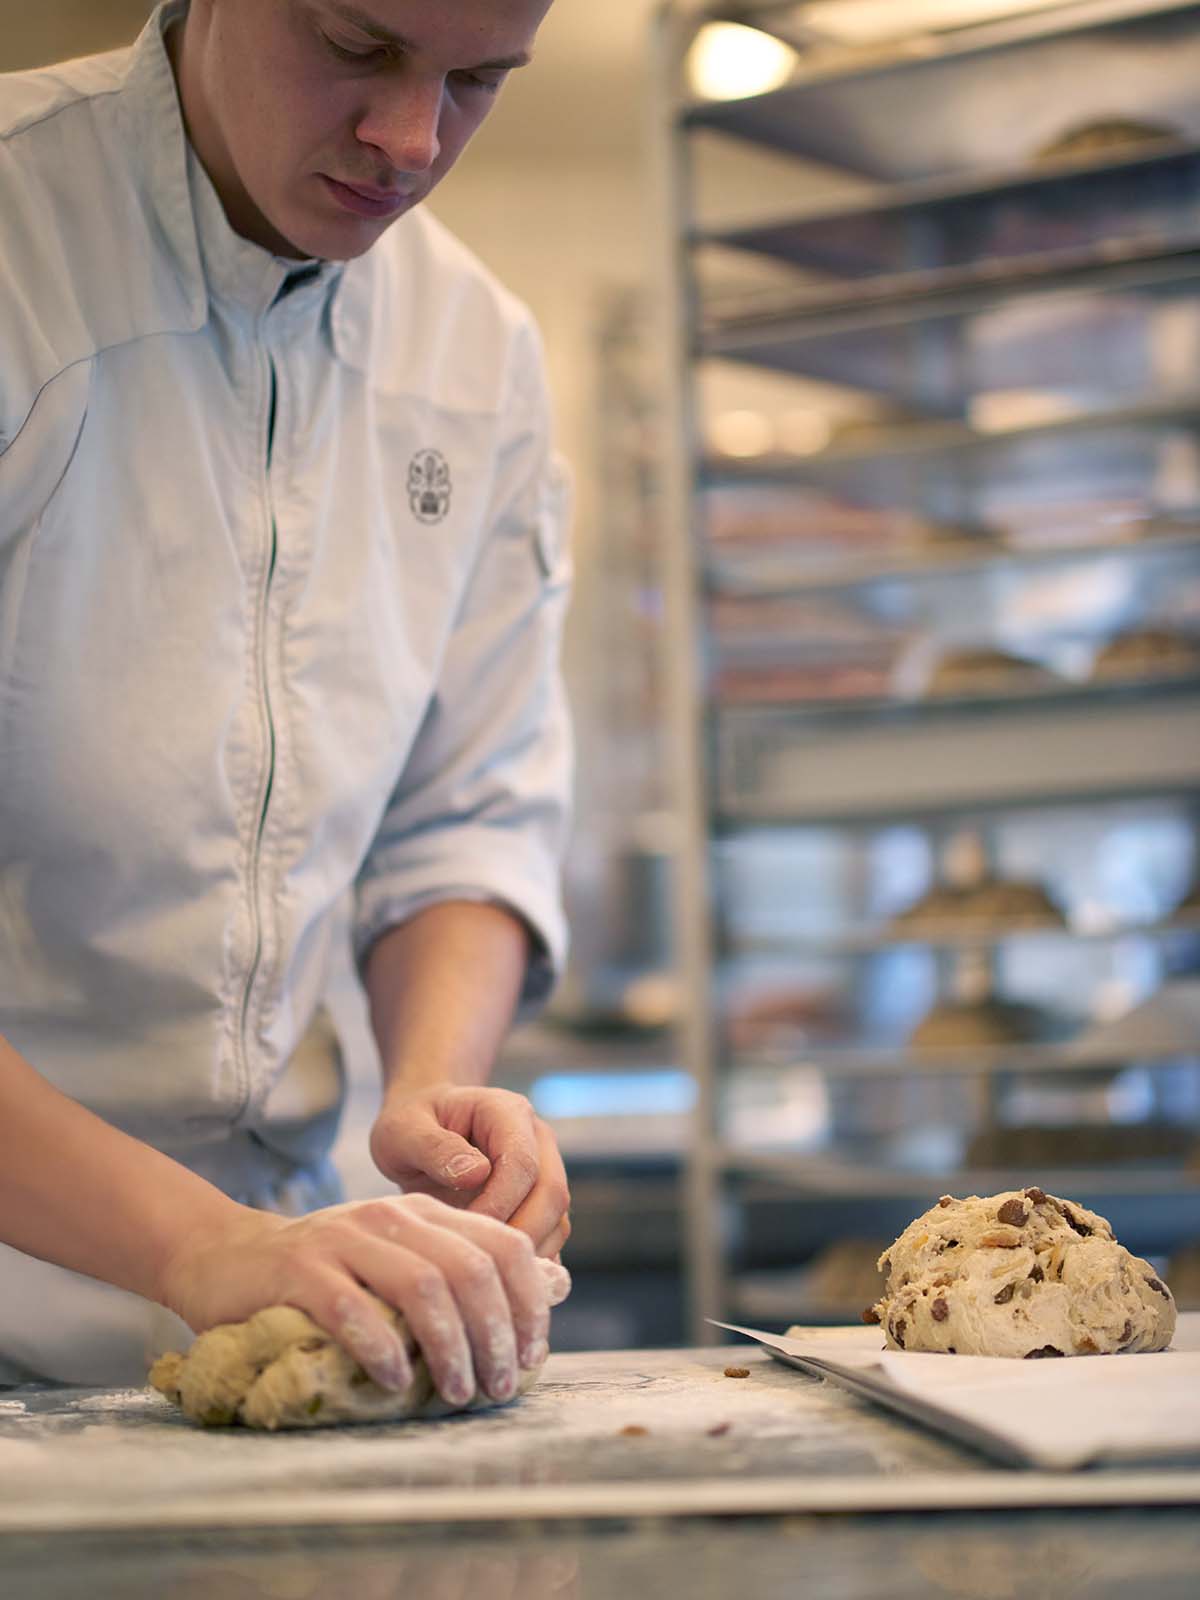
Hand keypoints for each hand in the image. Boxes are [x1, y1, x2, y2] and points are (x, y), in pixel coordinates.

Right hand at [159, 1192, 569, 1404]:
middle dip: (496, 1334)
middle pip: (470, 1269)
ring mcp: (345, 1238)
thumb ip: (470, 1269)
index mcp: (426, 1213)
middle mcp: (392, 1217)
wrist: (231, 1258)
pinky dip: (381, 1348)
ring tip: (455, 1393)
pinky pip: (352, 1307)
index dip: (528, 1303)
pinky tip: (394, 1381)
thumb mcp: (406, 1258)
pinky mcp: (300, 1269)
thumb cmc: (330, 1273)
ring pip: (421, 1286)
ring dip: (449, 1347)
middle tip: (497, 1388)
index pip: (503, 1246)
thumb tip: (554, 1290)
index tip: (531, 1357)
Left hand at [369, 1083, 569, 1255]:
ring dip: (525, 1250)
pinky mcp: (540, 1201)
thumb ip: (435, 1147)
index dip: (498, 1203)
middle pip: (551, 1193)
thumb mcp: (405, 1130)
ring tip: (480, 1266)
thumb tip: (477, 1173)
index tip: (462, 1229)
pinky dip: (527, 1259)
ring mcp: (545, 1170)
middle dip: (519, 1233)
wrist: (420, 1131)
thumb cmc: (411, 1126)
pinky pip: (550, 1236)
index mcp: (508, 1113)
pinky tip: (491, 1271)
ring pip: (557, 1219)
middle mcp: (537, 1140)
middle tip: (476, 1260)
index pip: (522, 1163)